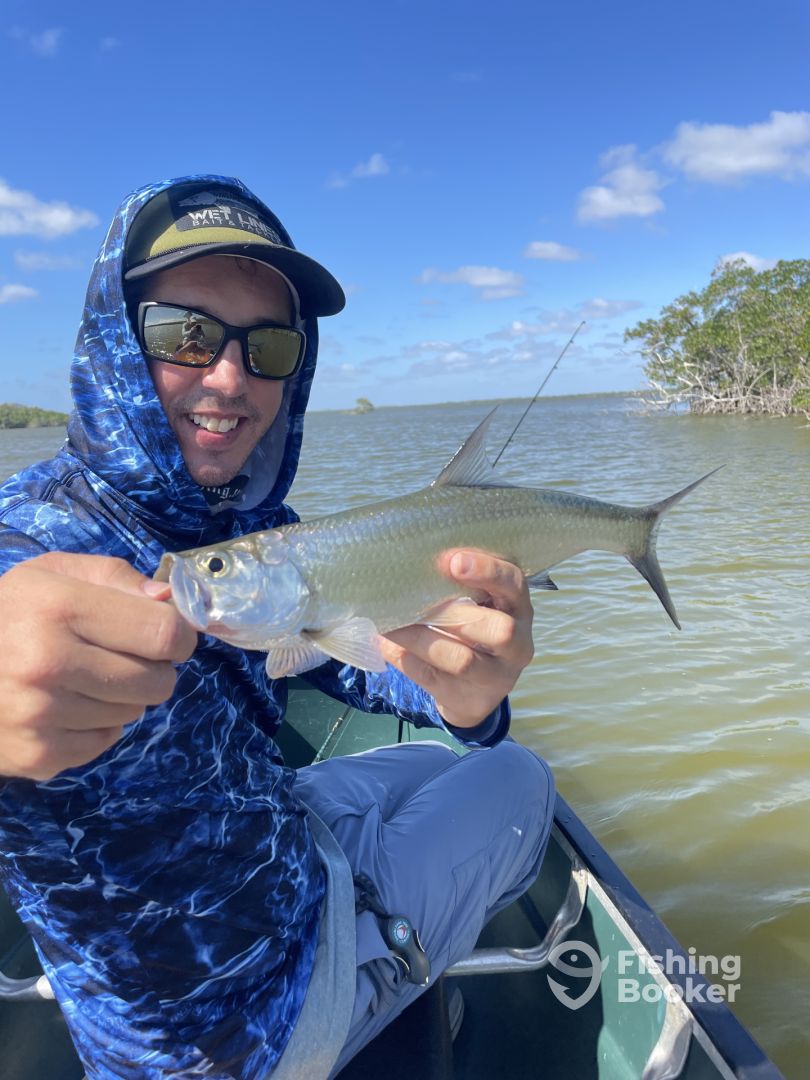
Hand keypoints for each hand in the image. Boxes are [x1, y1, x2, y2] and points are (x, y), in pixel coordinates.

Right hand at [0, 553, 196, 780]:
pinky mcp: (37, 755)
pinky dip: (96, 726)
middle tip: (125, 656)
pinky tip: (64, 706)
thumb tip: (170, 600)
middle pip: (159, 682)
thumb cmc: (10, 613)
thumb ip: (117, 578)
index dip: (179, 634)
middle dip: (155, 668)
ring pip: (134, 713)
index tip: (170, 634)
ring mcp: (40, 715)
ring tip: (82, 678)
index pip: (163, 634)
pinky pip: (105, 742)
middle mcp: (47, 662)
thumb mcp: (53, 574)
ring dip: (122, 696)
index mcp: (58, 607)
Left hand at [378, 549, 534, 728]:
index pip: (514, 585)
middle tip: (419, 603)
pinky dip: (404, 659)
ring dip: (421, 639)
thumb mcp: (481, 607)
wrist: (478, 691)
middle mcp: (517, 645)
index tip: (453, 561)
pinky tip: (384, 643)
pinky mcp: (468, 699)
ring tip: (392, 625)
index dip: (487, 571)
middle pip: (500, 631)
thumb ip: (460, 587)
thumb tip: (409, 564)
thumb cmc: (475, 631)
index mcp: (519, 609)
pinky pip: (432, 678)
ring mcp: (495, 677)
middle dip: (455, 614)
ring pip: (462, 660)